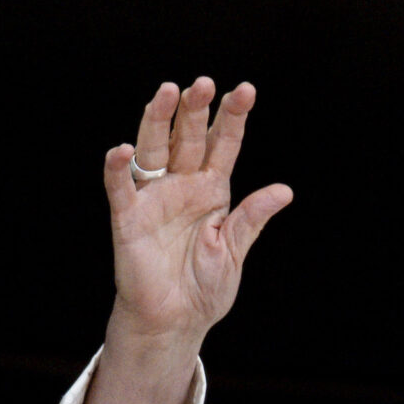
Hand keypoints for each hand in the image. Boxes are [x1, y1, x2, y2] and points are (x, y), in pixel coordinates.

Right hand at [75, 77, 293, 403]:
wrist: (176, 321)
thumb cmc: (204, 287)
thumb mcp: (235, 250)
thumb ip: (253, 219)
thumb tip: (285, 190)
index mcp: (212, 191)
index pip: (223, 146)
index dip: (233, 119)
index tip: (246, 91)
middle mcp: (182, 186)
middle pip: (188, 137)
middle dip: (196, 110)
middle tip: (205, 83)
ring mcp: (154, 198)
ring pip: (153, 149)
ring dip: (158, 120)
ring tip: (168, 91)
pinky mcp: (128, 218)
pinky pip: (120, 188)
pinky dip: (117, 169)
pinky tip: (121, 149)